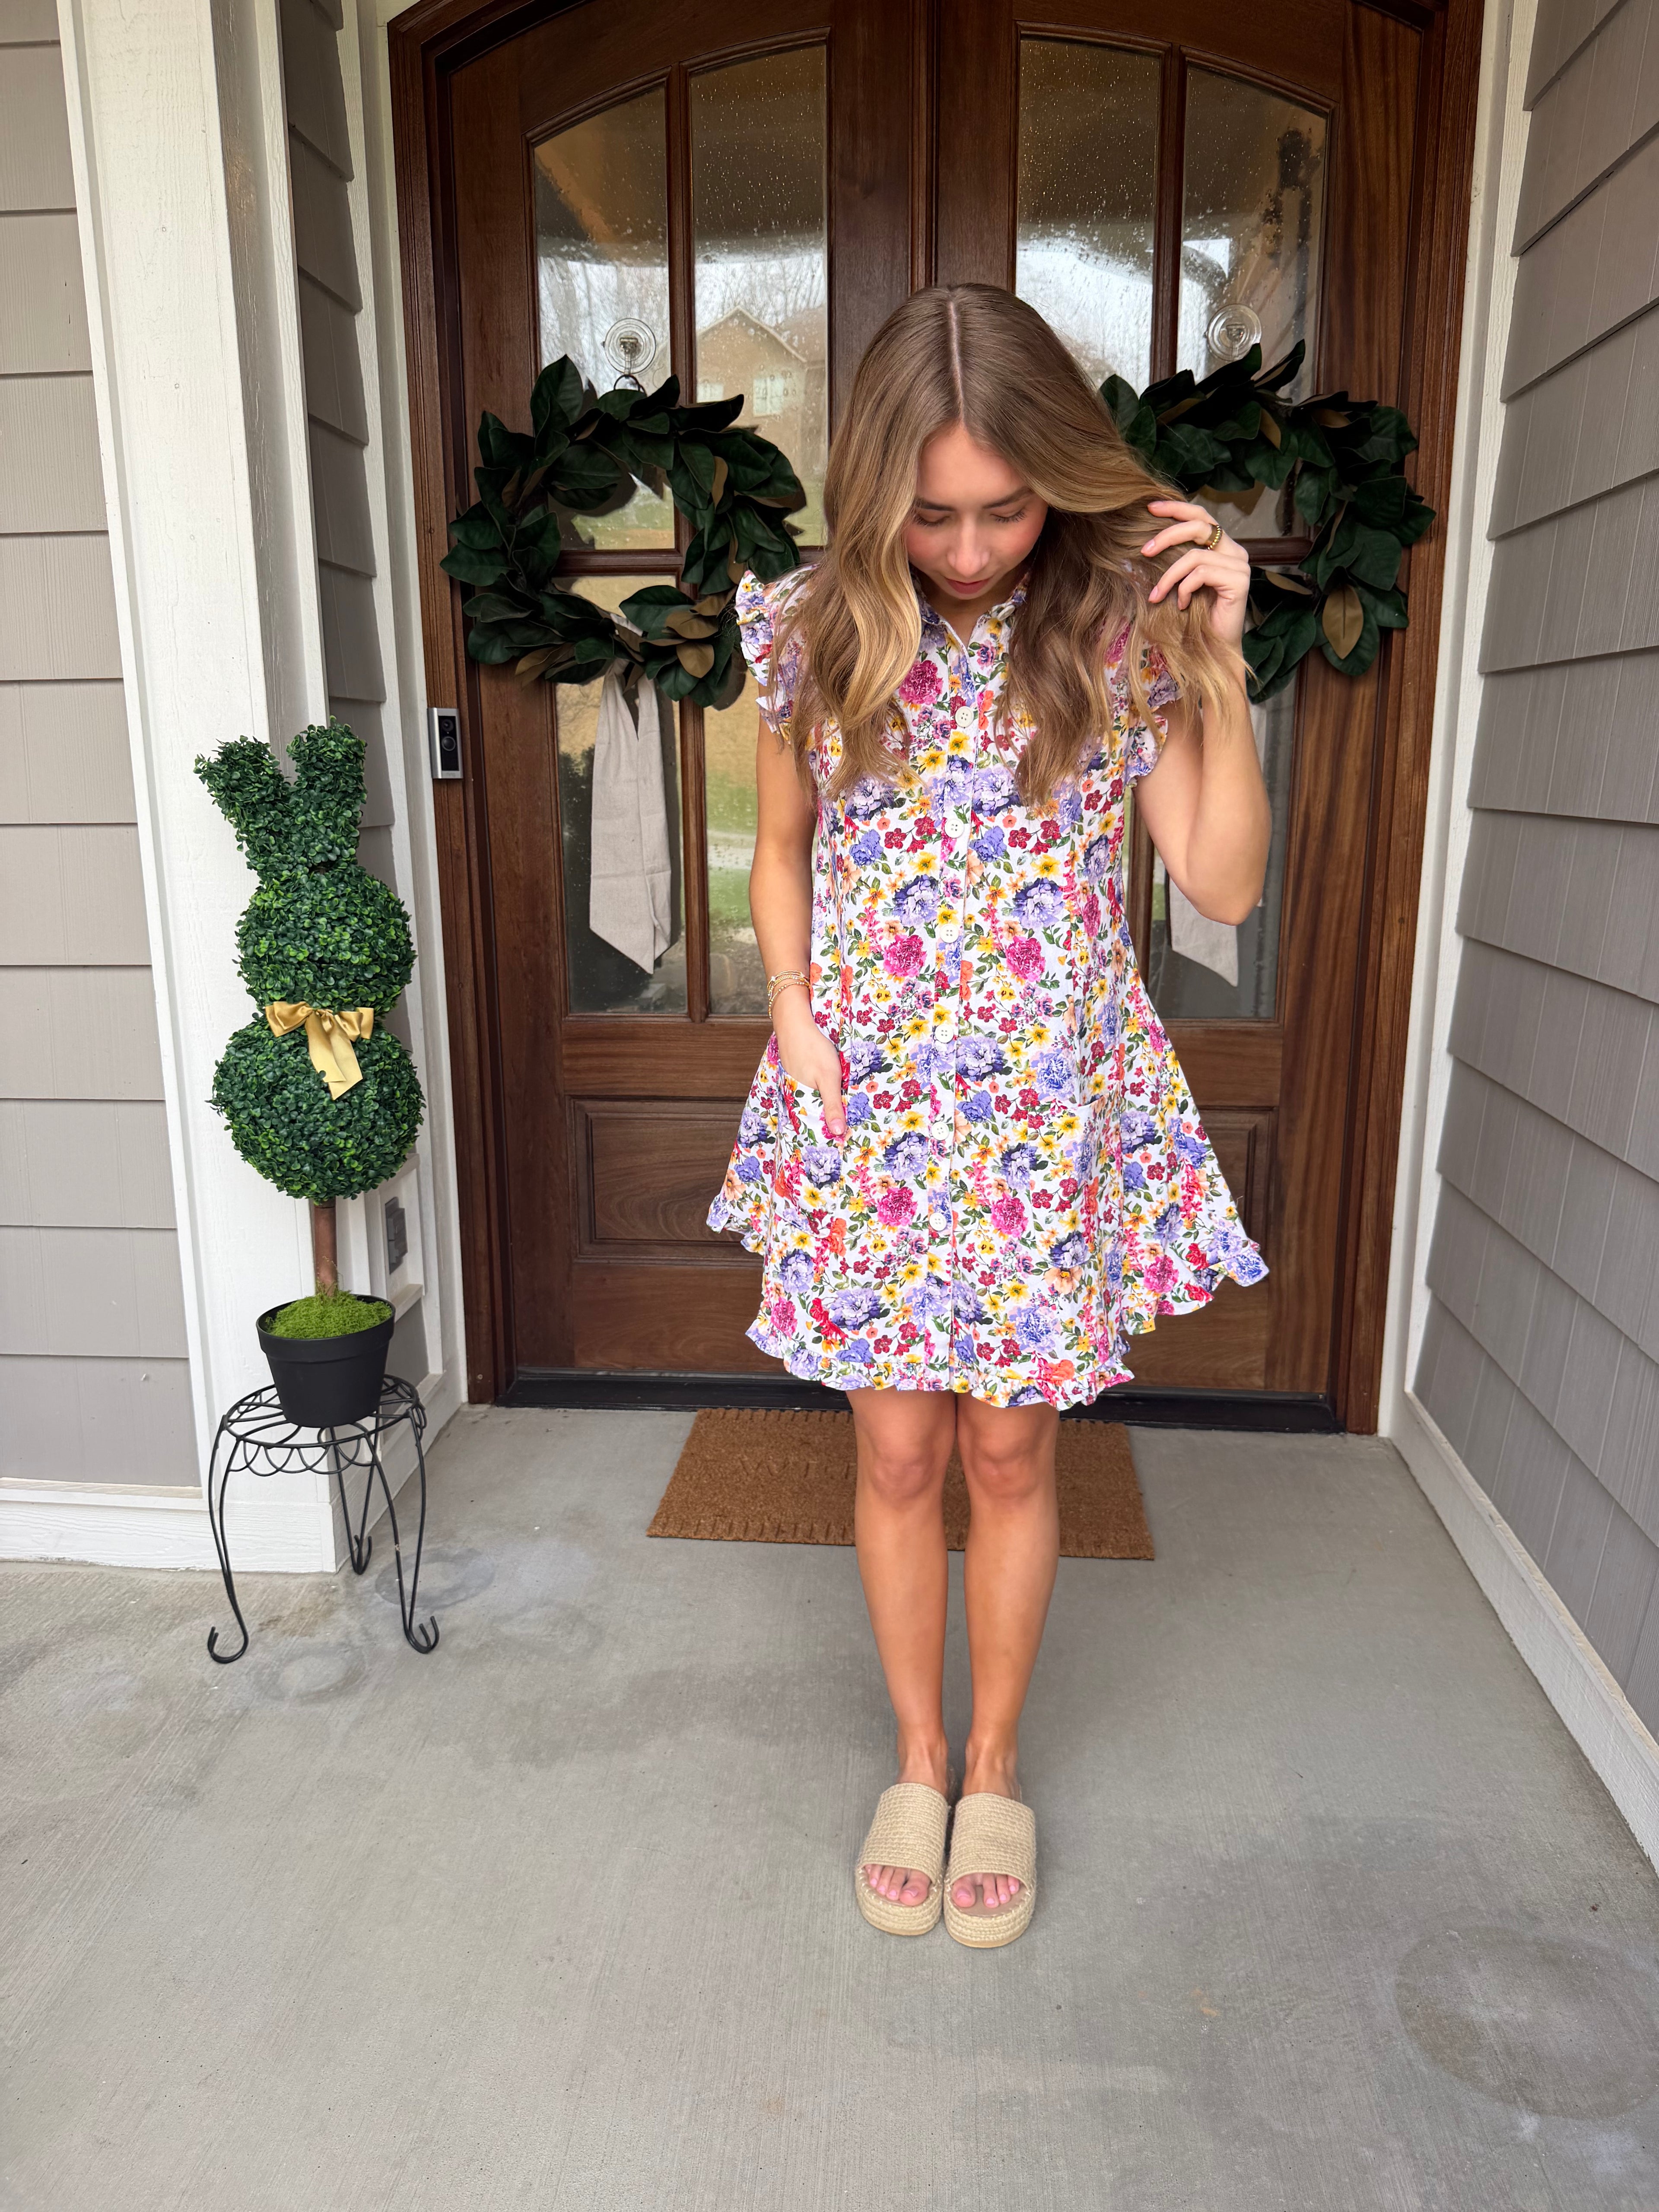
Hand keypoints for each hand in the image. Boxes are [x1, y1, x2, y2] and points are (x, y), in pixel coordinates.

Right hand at [774, 993, 846, 1137]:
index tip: (840, 1146)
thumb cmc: (813, 1049)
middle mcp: (796, 1093)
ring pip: (813, 1098)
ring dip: (825, 1105)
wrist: (795, 1020)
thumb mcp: (828, 1078)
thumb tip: (838, 1132)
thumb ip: (833, 1105)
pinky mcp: (800, 1070)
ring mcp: (797, 1081)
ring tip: (843, 1114)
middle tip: (846, 1133)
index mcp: (801, 1099)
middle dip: (827, 1122)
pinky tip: (832, 1087)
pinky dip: (821, 1090)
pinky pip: (812, 1085)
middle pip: (814, 1112)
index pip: (813, 1125)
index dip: (825, 1134)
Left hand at [1142, 500, 1249, 651]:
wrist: (1212, 648)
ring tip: (1157, 595)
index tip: (1150, 508)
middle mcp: (1235, 551)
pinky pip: (1201, 573)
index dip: (1176, 508)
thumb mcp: (1181, 581)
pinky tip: (1183, 605)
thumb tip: (1148, 540)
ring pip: (1195, 556)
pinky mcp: (1240, 581)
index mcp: (1223, 547)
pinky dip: (1185, 589)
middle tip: (1144, 551)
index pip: (1201, 516)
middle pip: (1200, 525)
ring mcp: (1240, 565)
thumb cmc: (1195, 617)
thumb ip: (1177, 557)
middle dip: (1167, 535)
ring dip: (1169, 576)